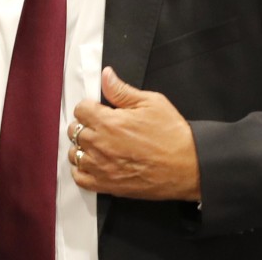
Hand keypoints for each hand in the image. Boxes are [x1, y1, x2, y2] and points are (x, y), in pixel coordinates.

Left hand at [68, 67, 200, 200]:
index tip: (99, 109)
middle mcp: (100, 145)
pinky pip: (80, 178)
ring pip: (74, 154)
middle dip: (85, 124)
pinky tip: (93, 163)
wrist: (188, 167)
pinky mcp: (107, 185)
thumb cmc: (171, 134)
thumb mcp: (151, 102)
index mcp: (109, 122)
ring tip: (97, 144)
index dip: (90, 106)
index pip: (81, 109)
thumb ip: (122, 90)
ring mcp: (101, 167)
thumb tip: (106, 75)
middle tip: (100, 125)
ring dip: (82, 147)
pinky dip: (81, 170)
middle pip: (74, 130)